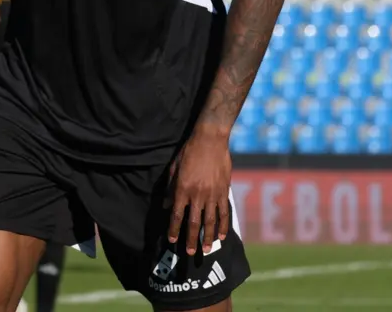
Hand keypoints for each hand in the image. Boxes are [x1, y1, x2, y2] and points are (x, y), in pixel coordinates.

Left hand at [164, 130, 231, 255]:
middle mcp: (198, 194)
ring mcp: (212, 194)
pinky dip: (223, 225)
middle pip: (194, 222)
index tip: (172, 240)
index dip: (174, 229)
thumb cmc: (189, 151)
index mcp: (183, 189)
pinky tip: (222, 236)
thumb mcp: (174, 168)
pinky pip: (224, 212)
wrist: (210, 140)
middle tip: (189, 252)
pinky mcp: (224, 191)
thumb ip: (171, 188)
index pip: (177, 214)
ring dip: (208, 237)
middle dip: (191, 239)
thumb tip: (167, 205)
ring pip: (210, 221)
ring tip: (207, 250)